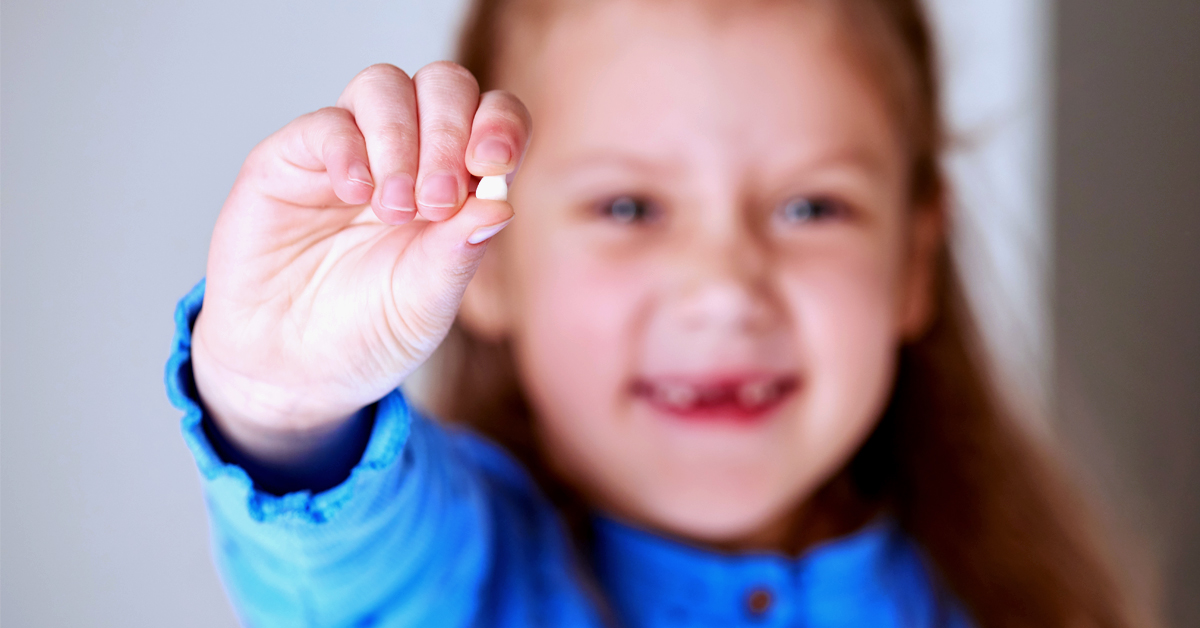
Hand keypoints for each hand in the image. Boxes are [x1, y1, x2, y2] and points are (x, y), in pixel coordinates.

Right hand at [191, 62, 529, 463]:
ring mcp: (348, 151)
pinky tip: (356, 195)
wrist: (291, 370)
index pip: (491, 119)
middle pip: (442, 85)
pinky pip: (327, 123)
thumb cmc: (366, 333)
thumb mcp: (427, 302)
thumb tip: (500, 203)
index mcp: (455, 183)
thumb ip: (460, 252)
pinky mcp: (290, 160)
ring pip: (384, 86)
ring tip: (395, 208)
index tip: (494, 165)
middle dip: (450, 131)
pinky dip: (349, 150)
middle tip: (438, 199)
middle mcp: (405, 154)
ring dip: (400, 139)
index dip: (500, 125)